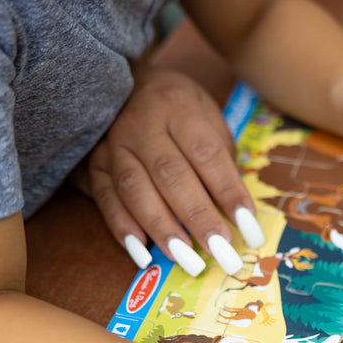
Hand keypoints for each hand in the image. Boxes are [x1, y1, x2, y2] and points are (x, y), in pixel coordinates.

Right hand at [78, 63, 264, 273]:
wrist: (125, 83)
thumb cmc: (179, 107)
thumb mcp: (208, 116)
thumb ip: (220, 160)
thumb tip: (234, 211)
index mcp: (179, 108)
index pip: (207, 155)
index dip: (228, 192)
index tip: (248, 227)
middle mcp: (143, 125)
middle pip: (171, 176)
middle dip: (198, 218)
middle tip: (221, 252)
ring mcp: (114, 144)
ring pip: (135, 190)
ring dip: (162, 229)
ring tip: (186, 259)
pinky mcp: (93, 163)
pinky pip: (105, 199)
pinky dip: (122, 228)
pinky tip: (142, 252)